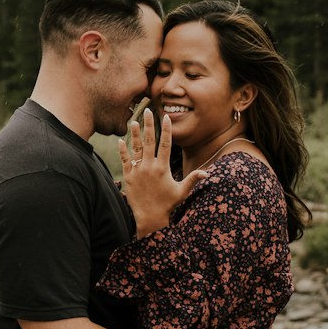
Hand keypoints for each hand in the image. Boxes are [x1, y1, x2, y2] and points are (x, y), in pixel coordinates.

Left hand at [119, 109, 205, 237]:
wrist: (149, 217)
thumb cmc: (167, 205)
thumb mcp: (182, 191)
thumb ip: (193, 179)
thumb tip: (207, 173)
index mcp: (163, 168)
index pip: (166, 144)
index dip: (166, 130)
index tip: (165, 117)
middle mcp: (150, 166)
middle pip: (149, 141)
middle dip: (149, 125)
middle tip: (148, 111)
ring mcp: (138, 171)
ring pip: (136, 148)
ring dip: (135, 134)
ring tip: (133, 122)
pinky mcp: (128, 177)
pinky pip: (125, 160)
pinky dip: (122, 150)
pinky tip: (120, 140)